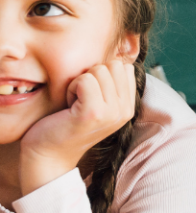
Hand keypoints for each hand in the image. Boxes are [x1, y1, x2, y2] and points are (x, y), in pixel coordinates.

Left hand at [19, 60, 135, 194]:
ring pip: (99, 70)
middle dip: (92, 75)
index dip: (103, 74)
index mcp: (128, 106)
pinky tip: (68, 106)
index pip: (124, 67)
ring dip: (80, 82)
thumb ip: (110, 84)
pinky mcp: (93, 114)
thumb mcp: (98, 103)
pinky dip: (71, 88)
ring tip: (74, 103)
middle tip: (81, 98)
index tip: (91, 95)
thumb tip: (116, 57)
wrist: (48, 155)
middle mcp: (125, 110)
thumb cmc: (66, 124)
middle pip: (114, 65)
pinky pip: (84, 80)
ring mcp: (111, 113)